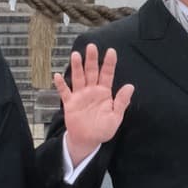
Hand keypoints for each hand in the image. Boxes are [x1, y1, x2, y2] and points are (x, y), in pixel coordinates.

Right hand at [55, 44, 133, 165]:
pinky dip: (61, 85)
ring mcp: (80, 96)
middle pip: (91, 72)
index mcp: (104, 92)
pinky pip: (65, 92)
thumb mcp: (116, 117)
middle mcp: (91, 90)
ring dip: (77, 67)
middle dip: (91, 59)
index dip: (109, 63)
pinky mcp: (70, 103)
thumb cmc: (103, 129)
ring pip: (78, 78)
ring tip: (75, 55)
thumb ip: (122, 102)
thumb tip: (130, 86)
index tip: (111, 51)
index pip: (107, 74)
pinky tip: (58, 76)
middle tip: (91, 46)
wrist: (88, 141)